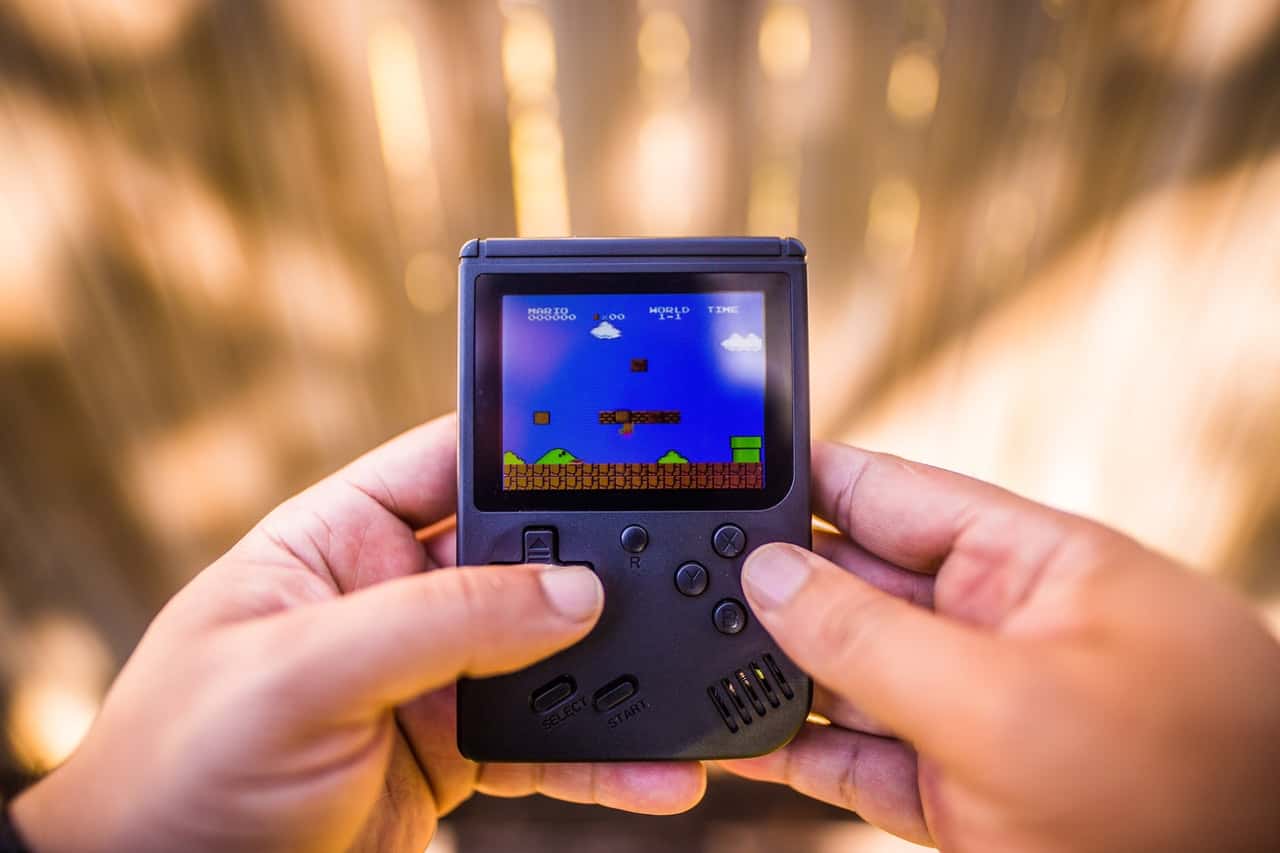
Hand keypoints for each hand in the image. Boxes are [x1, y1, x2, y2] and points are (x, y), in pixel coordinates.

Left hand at [12, 414, 703, 852]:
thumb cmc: (182, 767)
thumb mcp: (300, 673)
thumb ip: (438, 623)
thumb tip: (572, 593)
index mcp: (342, 538)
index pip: (453, 464)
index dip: (535, 448)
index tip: (624, 445)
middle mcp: (394, 597)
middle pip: (524, 560)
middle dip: (603, 572)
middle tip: (688, 573)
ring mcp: (429, 676)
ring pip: (550, 657)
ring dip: (622, 674)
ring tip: (696, 683)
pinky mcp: (452, 750)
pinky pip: (547, 744)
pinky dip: (603, 759)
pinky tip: (653, 770)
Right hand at [720, 442, 1279, 851]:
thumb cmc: (1178, 793)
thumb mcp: (1002, 702)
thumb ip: (871, 635)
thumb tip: (771, 577)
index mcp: (1023, 563)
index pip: (890, 492)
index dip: (804, 478)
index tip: (723, 474)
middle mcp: (991, 627)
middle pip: (854, 585)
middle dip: (774, 589)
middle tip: (689, 589)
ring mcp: (972, 711)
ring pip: (845, 676)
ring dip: (773, 676)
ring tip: (697, 666)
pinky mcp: (956, 790)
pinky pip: (855, 758)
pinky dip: (796, 753)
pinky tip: (739, 742)